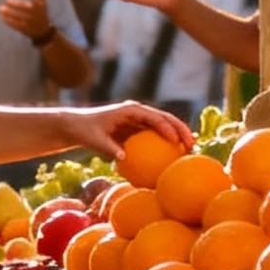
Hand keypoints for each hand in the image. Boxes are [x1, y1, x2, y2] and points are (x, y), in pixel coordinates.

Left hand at [0, 0, 54, 39]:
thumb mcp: (42, 3)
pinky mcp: (24, 30)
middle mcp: (33, 16)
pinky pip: (16, 26)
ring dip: (7, 15)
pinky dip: (8, 22)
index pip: (27, 5)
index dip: (17, 3)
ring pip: (17, 19)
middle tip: (1, 5)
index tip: (7, 0)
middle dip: (10, 9)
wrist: (42, 30)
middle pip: (21, 12)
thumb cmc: (41, 13)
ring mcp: (29, 23)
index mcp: (38, 8)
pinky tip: (1, 17)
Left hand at [73, 103, 194, 160]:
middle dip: (180, 129)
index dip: (166, 128)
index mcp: (130, 110)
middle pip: (165, 118)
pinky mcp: (138, 129)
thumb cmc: (84, 131)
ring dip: (178, 135)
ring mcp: (139, 120)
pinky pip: (155, 135)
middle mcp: (138, 112)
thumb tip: (125, 158)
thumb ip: (109, 148)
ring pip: (164, 125)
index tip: (176, 141)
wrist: (77, 126)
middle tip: (192, 144)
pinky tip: (176, 156)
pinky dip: (166, 143)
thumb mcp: (95, 140)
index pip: (153, 117)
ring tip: (191, 149)